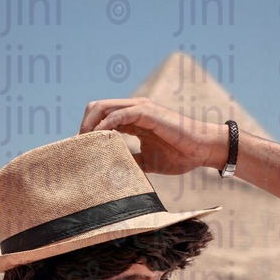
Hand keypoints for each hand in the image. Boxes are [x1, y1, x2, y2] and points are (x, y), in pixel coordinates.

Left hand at [78, 97, 227, 174]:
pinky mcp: (147, 112)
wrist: (201, 149)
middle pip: (97, 108)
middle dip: (83, 126)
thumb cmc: (180, 154)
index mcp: (133, 120)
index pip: (102, 118)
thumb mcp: (148, 161)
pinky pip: (118, 115)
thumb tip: (113, 171)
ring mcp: (140, 108)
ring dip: (89, 125)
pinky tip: (98, 140)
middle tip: (78, 147)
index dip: (88, 132)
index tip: (80, 150)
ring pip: (103, 108)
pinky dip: (105, 126)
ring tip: (83, 144)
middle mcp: (134, 110)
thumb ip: (131, 160)